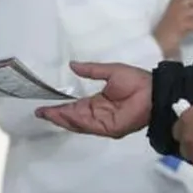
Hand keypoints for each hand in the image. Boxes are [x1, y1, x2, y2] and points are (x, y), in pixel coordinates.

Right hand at [35, 62, 151, 136]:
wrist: (152, 91)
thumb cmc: (135, 80)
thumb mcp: (109, 71)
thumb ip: (90, 70)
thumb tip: (72, 65)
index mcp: (98, 102)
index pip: (75, 107)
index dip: (60, 107)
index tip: (44, 107)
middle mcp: (98, 114)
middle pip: (73, 117)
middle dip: (57, 115)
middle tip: (40, 112)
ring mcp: (103, 123)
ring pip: (78, 123)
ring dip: (63, 118)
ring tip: (48, 114)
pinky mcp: (109, 128)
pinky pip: (89, 125)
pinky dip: (76, 121)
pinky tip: (65, 115)